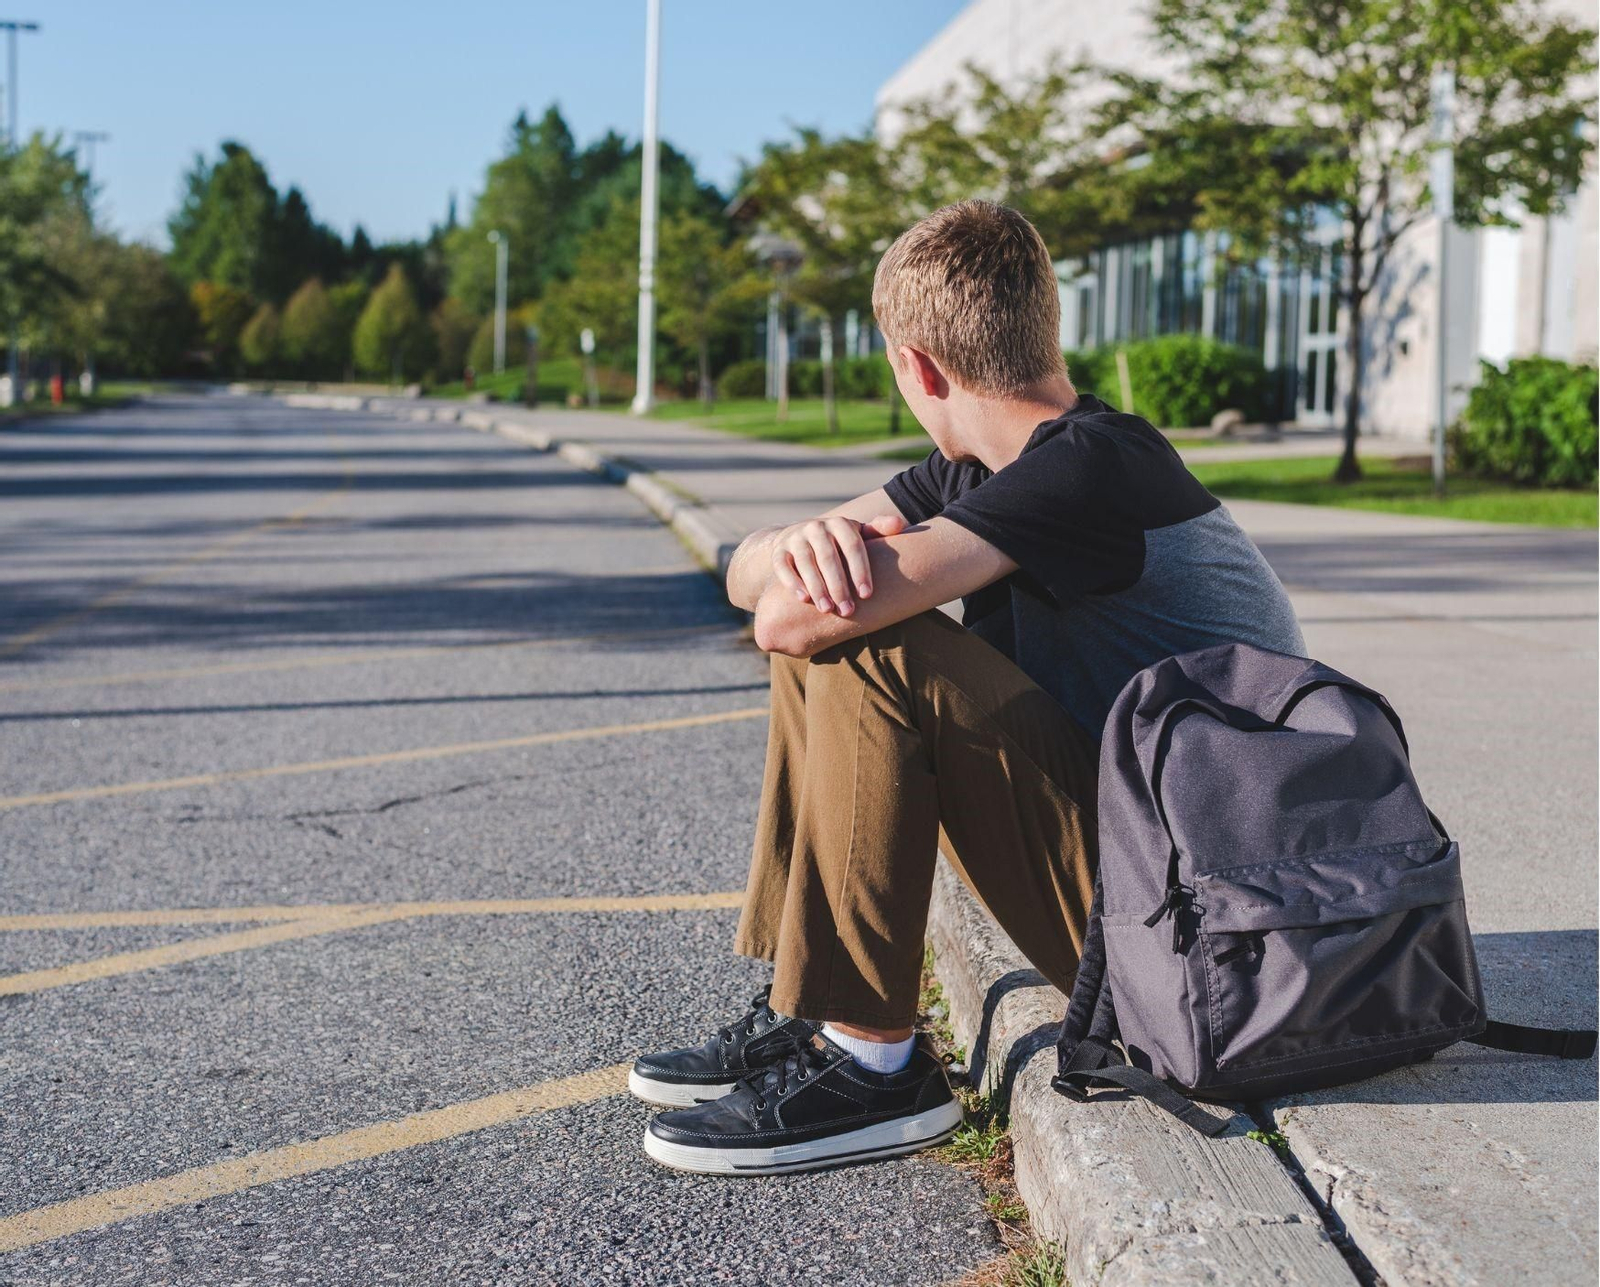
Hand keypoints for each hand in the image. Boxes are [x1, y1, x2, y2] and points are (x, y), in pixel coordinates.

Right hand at [771, 513, 906, 615]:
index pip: (853, 546)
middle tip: (847, 610)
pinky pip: (783, 567)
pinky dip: (792, 582)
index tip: (867, 595)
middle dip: (839, 585)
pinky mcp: (779, 551)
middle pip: (829, 557)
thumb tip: (899, 524)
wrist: (799, 538)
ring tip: (827, 610)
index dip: (861, 570)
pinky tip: (803, 599)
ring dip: (817, 587)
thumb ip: (878, 530)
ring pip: (806, 562)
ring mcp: (795, 538)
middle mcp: (816, 527)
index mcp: (840, 524)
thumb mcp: (857, 534)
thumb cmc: (838, 543)